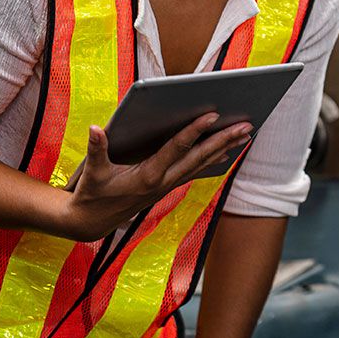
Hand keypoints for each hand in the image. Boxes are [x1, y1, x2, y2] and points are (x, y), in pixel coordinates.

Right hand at [57, 113, 251, 241]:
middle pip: (199, 157)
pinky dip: (212, 159)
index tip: (213, 115)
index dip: (195, 131)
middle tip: (247, 125)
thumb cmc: (91, 195)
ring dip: (224, 148)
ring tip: (245, 134)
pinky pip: (195, 170)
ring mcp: (168, 185)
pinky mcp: (167, 187)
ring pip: (202, 164)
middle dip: (224, 140)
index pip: (177, 148)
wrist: (91, 223)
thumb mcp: (92, 173)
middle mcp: (164, 181)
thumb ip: (96, 149)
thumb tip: (95, 128)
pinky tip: (226, 152)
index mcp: (148, 176)